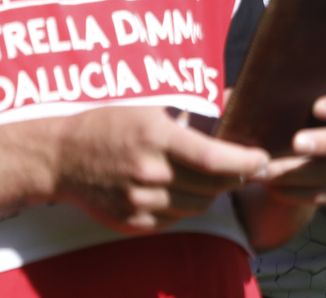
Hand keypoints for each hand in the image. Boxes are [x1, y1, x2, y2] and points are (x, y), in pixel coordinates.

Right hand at [54, 105, 270, 233]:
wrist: (61, 158)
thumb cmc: (110, 125)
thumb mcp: (150, 107)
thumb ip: (193, 111)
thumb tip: (235, 101)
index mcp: (156, 138)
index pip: (213, 159)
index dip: (245, 162)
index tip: (263, 159)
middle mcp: (150, 173)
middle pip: (211, 187)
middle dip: (234, 177)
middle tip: (245, 166)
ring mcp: (139, 202)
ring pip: (196, 206)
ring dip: (210, 193)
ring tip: (209, 177)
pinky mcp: (132, 224)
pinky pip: (174, 219)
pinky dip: (183, 206)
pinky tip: (177, 189)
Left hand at [255, 88, 325, 206]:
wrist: (287, 138)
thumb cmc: (292, 104)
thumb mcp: (297, 93)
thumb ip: (296, 88)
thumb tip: (268, 80)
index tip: (317, 108)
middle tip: (296, 143)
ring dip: (299, 171)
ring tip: (266, 169)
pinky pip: (324, 194)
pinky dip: (295, 191)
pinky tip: (271, 184)